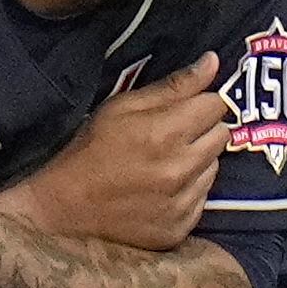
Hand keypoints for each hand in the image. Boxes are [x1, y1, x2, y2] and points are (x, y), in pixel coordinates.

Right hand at [0, 54, 224, 254]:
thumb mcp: (123, 106)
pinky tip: (161, 189)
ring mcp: (183, 202)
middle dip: (203, 130)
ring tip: (164, 163)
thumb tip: (213, 61)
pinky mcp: (181, 227)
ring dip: (198, 161)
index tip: (185, 108)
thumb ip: (173, 85)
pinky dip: (189, 190)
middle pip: (222, 135)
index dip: (201, 101)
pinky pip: (203, 198)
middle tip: (173, 135)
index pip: (216, 105)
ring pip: (214, 167)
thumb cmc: (90, 150)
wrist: (65, 211)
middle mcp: (181, 168)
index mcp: (166, 132)